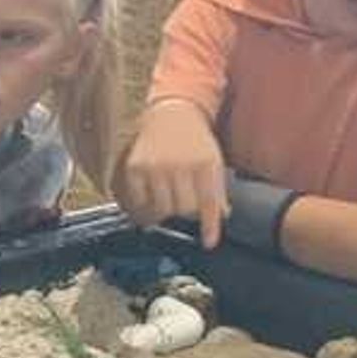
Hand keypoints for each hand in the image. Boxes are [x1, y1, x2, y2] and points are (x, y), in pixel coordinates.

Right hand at [116, 103, 229, 249]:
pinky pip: (140, 201)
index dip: (210, 226)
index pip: (208, 203)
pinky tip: (152, 199)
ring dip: (166, 211)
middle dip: (186, 213)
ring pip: (162, 209)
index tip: (209, 243)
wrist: (171, 114)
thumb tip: (221, 216)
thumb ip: (217, 189)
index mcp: (204, 163)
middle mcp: (179, 165)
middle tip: (185, 207)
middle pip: (183, 210)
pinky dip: (146, 206)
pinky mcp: (135, 168)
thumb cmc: (195, 141)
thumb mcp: (213, 160)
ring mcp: (155, 167)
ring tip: (168, 203)